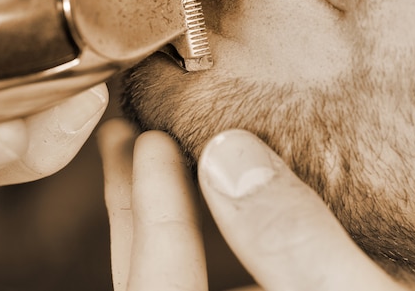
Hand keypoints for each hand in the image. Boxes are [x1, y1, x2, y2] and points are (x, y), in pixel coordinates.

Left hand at [98, 121, 407, 289]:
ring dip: (161, 221)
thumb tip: (230, 155)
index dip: (150, 208)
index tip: (145, 141)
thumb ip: (295, 243)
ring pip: (175, 286)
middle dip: (133, 208)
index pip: (158, 287)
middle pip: (149, 286)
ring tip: (150, 158)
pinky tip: (213, 206)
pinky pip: (218, 286)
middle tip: (119, 139)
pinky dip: (203, 246)